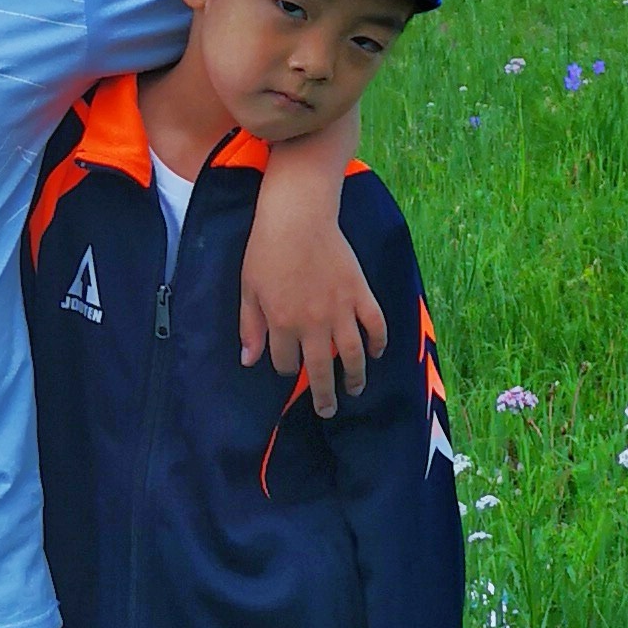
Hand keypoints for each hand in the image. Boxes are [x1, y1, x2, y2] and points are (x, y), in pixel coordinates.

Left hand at [238, 220, 386, 417]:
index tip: (288, 364)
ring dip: (356, 377)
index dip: (286, 368)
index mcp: (284, 324)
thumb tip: (248, 360)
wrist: (298, 217)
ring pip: (353, 355)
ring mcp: (341, 309)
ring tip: (355, 390)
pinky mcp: (360, 293)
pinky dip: (379, 341)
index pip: (286, 363)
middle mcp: (314, 324)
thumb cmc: (266, 250)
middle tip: (327, 410)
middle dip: (324, 395)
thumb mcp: (248, 290)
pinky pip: (375, 324)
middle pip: (321, 370)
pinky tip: (376, 353)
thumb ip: (250, 327)